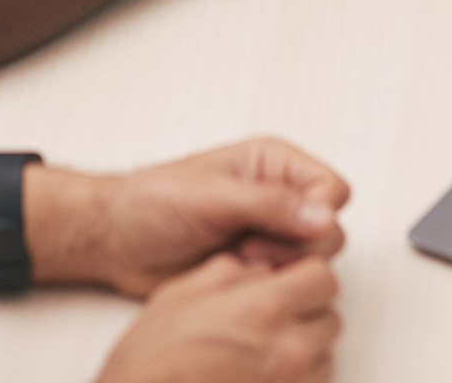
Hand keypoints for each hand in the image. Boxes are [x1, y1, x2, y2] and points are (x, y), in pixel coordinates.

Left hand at [42, 141, 348, 296]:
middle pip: (330, 231)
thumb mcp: (212, 196)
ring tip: (237, 261)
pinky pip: (286, 284)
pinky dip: (265, 288)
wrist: (119, 240)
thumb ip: (270, 204)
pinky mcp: (256, 268)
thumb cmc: (153, 202)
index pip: (332, 189)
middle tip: (249, 248)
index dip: (315, 214)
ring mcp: (269, 235)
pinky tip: (233, 278)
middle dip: (293, 249)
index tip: (273, 225)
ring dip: (278, 270)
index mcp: (273, 163)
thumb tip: (323, 214)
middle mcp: (278, 197)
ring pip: (313, 263)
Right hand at [96, 254, 339, 382]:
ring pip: (324, 359)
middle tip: (275, 313)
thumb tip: (258, 270)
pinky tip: (263, 373)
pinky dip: (295, 379)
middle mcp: (287, 351)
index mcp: (263, 309)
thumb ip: (231, 272)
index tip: (290, 278)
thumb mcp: (184, 292)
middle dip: (307, 311)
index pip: (322, 278)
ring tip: (264, 347)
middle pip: (330, 319)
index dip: (304, 273)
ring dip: (305, 348)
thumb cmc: (153, 360)